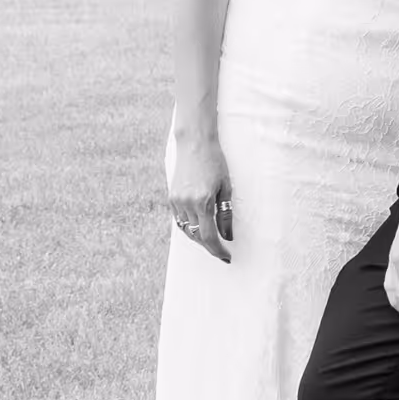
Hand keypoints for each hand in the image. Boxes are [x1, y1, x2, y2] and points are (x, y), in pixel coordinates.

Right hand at [168, 131, 231, 262]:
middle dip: (209, 246)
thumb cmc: (215, 162)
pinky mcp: (171, 197)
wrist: (194, 143)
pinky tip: (199, 226)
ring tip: (211, 239)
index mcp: (203, 202)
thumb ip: (225, 214)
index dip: (217, 250)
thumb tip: (227, 236)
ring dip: (199, 238)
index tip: (226, 256)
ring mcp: (176, 201)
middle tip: (221, 250)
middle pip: (196, 236)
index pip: (208, 237)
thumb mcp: (226, 187)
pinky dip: (189, 227)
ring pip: (187, 230)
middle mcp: (186, 203)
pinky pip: (180, 220)